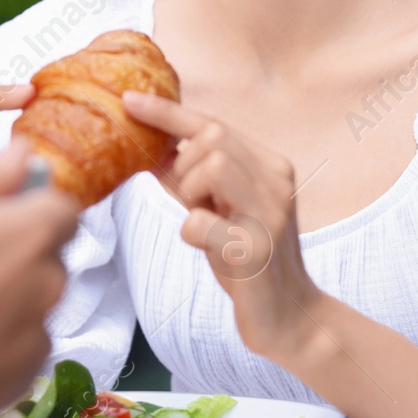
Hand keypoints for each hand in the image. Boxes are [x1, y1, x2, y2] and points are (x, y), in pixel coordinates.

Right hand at [0, 138, 81, 417]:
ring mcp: (37, 335)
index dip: (33, 209)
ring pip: (33, 305)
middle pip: (48, 258)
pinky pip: (19, 349)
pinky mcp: (21, 379)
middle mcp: (46, 284)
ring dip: (6, 300)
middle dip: (16, 256)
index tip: (2, 216)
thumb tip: (20, 154)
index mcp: (29, 234)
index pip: (62, 210)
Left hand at [122, 91, 320, 365]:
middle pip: (213, 138)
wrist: (289, 316)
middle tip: (194, 202)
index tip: (128, 101)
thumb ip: (188, 180)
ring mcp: (272, 213)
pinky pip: (201, 222)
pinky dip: (192, 233)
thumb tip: (149, 150)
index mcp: (270, 166)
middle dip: (186, 166)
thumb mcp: (217, 211)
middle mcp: (277, 181)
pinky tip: (209, 249)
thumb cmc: (248, 261)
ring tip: (205, 222)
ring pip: (214, 166)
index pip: (213, 124)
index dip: (167, 111)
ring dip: (192, 194)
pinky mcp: (258, 248)